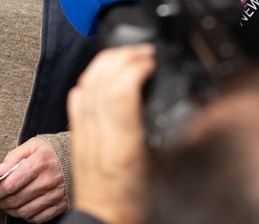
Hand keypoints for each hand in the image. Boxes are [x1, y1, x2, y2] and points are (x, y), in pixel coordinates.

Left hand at [0, 137, 66, 222]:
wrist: (79, 157)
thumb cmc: (54, 150)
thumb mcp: (33, 145)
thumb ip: (14, 155)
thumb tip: (0, 171)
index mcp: (38, 164)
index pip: (10, 185)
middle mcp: (46, 182)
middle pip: (15, 200)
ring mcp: (54, 195)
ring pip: (24, 211)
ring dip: (10, 210)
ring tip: (4, 204)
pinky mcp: (60, 205)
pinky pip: (38, 218)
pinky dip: (26, 216)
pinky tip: (22, 208)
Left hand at [66, 44, 155, 223]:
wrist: (104, 223)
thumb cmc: (134, 204)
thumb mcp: (163, 168)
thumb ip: (167, 134)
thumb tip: (182, 104)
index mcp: (122, 147)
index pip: (120, 91)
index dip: (136, 66)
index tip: (154, 61)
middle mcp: (98, 138)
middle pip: (100, 80)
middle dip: (123, 56)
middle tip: (144, 52)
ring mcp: (83, 135)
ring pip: (85, 84)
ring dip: (107, 61)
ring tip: (128, 55)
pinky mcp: (76, 136)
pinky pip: (76, 97)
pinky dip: (91, 77)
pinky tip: (105, 75)